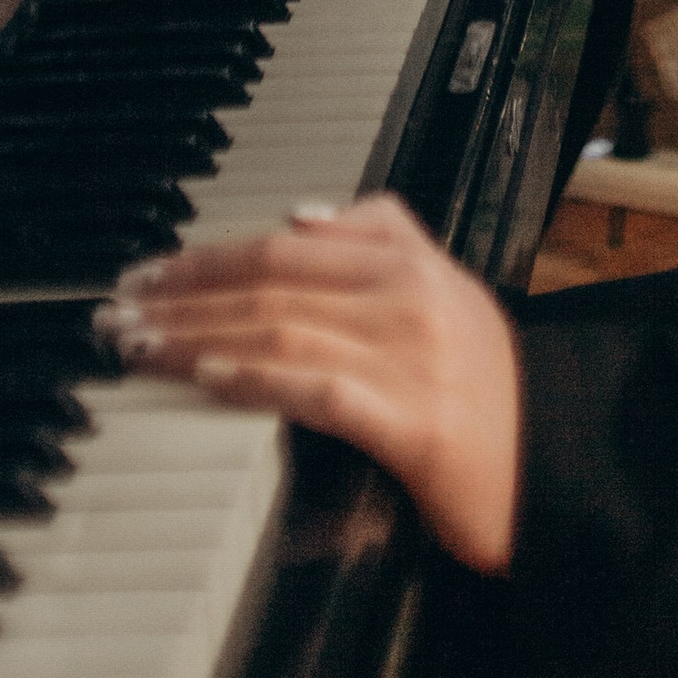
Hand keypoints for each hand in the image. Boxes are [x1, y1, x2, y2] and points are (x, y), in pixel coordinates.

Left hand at [109, 196, 519, 573]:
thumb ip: (382, 239)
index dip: (208, 254)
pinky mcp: (410, 423)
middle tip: (121, 308)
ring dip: (197, 333)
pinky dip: (254, 375)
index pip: (285, 244)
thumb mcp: (447, 290)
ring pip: (280, 327)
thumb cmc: (492, 389)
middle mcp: (406, 297)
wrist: (557, 463)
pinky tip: (207, 375)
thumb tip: (298, 214)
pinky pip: (315, 386)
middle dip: (185, 292)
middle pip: (271, 281)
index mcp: (408, 261)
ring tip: (141, 344)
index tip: (150, 271)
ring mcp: (409, 357)